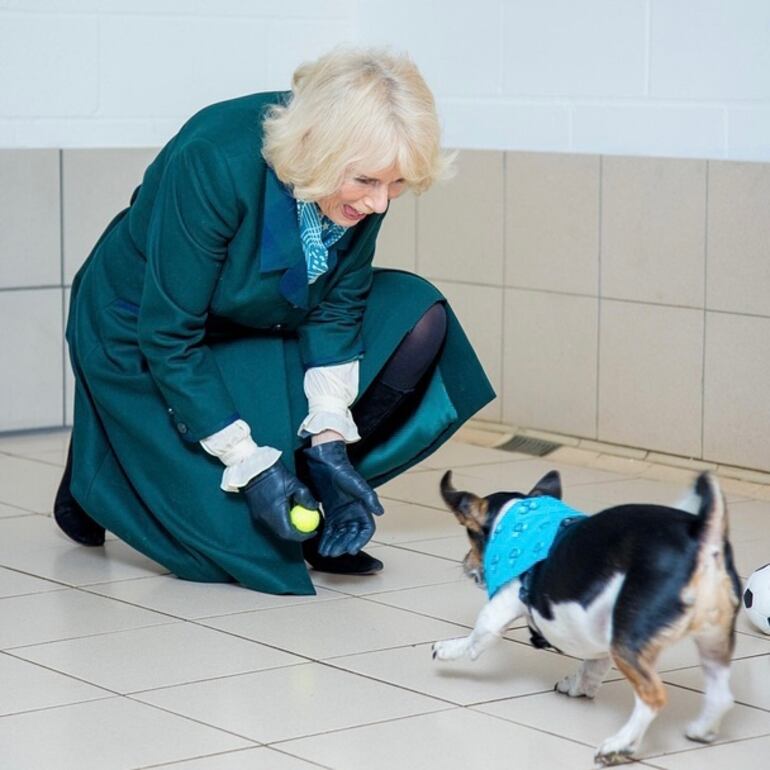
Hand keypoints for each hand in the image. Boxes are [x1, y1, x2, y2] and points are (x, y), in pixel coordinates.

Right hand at [242, 462, 317, 541]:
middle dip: (295, 535)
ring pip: (275, 530)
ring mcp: (259, 517)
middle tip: (307, 530)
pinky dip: (280, 523)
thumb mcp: (295, 484)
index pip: (289, 533)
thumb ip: (306, 498)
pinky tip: (287, 515)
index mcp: (275, 513)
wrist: (255, 468)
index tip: (312, 532)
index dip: (302, 536)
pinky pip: (270, 524)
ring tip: (299, 523)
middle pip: (282, 535)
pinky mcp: (256, 513)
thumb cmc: (275, 475)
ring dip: (287, 530)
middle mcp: (265, 518)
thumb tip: (315, 508)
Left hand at [303, 440, 383, 555]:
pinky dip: (326, 539)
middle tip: (335, 553)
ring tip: (326, 552)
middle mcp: (353, 514)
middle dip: (344, 545)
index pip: (366, 529)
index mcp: (363, 508)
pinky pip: (329, 530)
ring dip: (334, 545)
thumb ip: (369, 498)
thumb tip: (380, 512)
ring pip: (340, 535)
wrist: (325, 464)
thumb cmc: (344, 472)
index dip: (360, 540)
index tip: (352, 549)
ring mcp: (341, 515)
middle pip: (351, 535)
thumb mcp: (357, 484)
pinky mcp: (330, 514)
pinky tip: (321, 547)